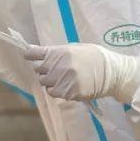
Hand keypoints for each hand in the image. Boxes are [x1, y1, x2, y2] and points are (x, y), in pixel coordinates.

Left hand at [25, 43, 139, 103]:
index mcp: (59, 52)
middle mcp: (58, 66)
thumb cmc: (93, 57)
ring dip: (50, 81)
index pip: (34, 53)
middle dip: (45, 70)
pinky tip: (68, 86)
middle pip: (38, 70)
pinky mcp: (67, 92)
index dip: (29, 55)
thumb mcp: (74, 48)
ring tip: (64, 78)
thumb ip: (55, 52)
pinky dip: (57, 90)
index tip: (28, 56)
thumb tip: (34, 50)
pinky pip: (53, 92)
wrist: (111, 72)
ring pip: (45, 83)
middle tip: (57, 70)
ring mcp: (62, 80)